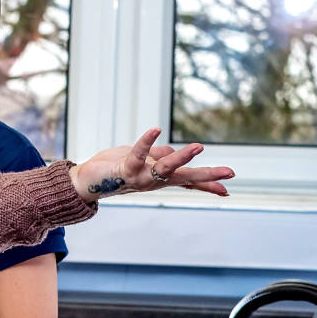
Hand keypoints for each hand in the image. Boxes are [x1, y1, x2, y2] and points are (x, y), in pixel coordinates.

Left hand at [72, 127, 233, 200]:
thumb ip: (158, 156)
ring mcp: (141, 177)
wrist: (86, 182)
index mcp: (160, 178)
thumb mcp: (141, 160)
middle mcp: (154, 181)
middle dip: (208, 175)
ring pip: (166, 167)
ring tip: (199, 147)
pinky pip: (138, 154)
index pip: (189, 181)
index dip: (208, 185)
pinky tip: (156, 128)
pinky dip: (146, 141)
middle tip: (230, 173)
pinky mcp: (125, 169)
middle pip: (185, 178)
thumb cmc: (115, 169)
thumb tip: (173, 152)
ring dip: (182, 157)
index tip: (228, 188)